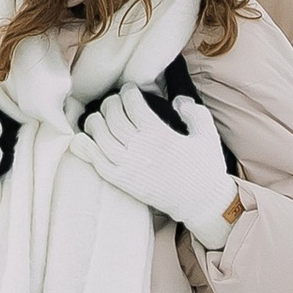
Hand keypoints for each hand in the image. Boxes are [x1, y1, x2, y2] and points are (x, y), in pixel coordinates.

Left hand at [84, 83, 235, 243]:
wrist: (201, 203)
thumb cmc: (206, 169)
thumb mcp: (208, 135)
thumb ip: (194, 112)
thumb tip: (176, 100)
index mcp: (159, 134)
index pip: (133, 104)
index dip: (128, 92)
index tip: (129, 89)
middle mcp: (141, 148)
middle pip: (113, 116)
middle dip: (110, 103)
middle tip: (114, 101)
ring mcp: (129, 166)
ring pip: (100, 136)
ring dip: (95, 121)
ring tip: (99, 117)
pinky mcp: (123, 182)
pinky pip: (97, 162)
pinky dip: (86, 149)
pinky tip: (84, 139)